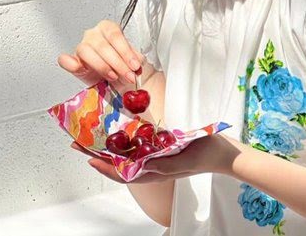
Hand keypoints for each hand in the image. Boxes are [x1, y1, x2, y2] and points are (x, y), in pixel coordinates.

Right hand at [57, 19, 147, 88]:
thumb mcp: (135, 60)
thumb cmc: (127, 67)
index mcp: (109, 28)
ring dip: (102, 66)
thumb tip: (136, 62)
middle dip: (117, 63)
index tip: (134, 65)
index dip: (125, 51)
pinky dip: (70, 63)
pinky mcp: (74, 63)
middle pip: (102, 45)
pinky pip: (67, 61)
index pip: (115, 36)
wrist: (122, 81)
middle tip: (128, 75)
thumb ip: (135, 58)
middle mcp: (94, 35)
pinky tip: (77, 66)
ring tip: (114, 77)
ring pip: (86, 52)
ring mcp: (82, 47)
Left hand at [70, 132, 244, 182]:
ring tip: (96, 136)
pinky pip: (142, 148)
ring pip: (128, 156)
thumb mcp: (186, 158)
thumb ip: (164, 164)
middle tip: (81, 142)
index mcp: (157, 171)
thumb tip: (141, 167)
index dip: (105, 166)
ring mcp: (159, 158)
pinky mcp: (165, 149)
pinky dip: (129, 142)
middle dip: (100, 154)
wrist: (224, 153)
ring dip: (111, 148)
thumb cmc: (207, 153)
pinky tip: (122, 132)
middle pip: (121, 164)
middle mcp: (154, 166)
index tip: (89, 156)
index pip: (124, 173)